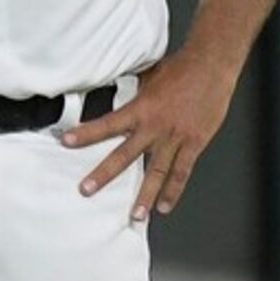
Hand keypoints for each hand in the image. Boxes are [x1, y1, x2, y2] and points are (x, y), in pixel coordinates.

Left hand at [60, 51, 235, 221]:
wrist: (212, 65)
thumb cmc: (179, 68)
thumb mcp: (146, 77)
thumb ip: (131, 94)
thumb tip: (113, 92)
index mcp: (140, 109)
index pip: (107, 124)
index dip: (86, 133)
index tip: (66, 142)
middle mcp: (155, 127)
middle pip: (125, 155)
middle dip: (104, 174)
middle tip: (87, 190)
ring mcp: (176, 138)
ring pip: (157, 171)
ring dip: (145, 195)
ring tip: (135, 215)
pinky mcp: (195, 143)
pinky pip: (182, 171)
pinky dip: (174, 190)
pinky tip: (164, 206)